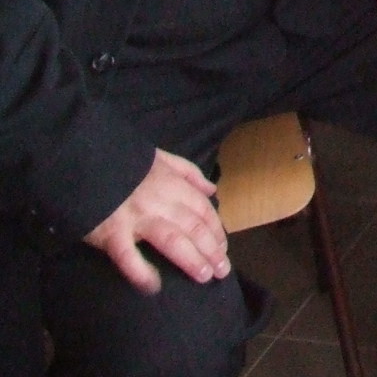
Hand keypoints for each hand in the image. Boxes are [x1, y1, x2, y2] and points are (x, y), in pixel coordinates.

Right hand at [85, 148, 228, 293]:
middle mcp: (160, 202)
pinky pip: (128, 256)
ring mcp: (136, 219)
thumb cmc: (125, 166)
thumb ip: (189, 173)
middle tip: (221, 271)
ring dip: (191, 260)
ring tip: (203, 276)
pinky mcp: (111, 234)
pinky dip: (141, 272)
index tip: (223, 250)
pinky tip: (153, 286)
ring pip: (172, 241)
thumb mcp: (162, 159)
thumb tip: (211, 189)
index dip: (216, 231)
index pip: (203, 211)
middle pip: (193, 228)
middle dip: (212, 250)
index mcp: (173, 185)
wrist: (85, 167)